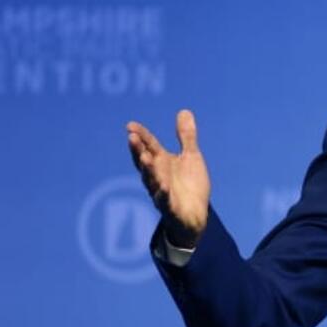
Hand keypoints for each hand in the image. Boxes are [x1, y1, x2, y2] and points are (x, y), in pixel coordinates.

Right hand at [126, 109, 210, 247]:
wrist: (195, 215)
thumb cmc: (190, 184)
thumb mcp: (191, 157)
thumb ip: (186, 136)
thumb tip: (184, 111)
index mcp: (161, 163)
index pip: (149, 146)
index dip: (141, 136)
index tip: (131, 125)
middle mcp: (157, 176)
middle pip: (145, 162)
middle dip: (138, 150)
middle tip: (132, 137)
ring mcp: (162, 192)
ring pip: (152, 181)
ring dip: (148, 170)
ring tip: (145, 158)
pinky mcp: (170, 208)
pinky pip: (165, 201)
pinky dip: (164, 194)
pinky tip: (164, 187)